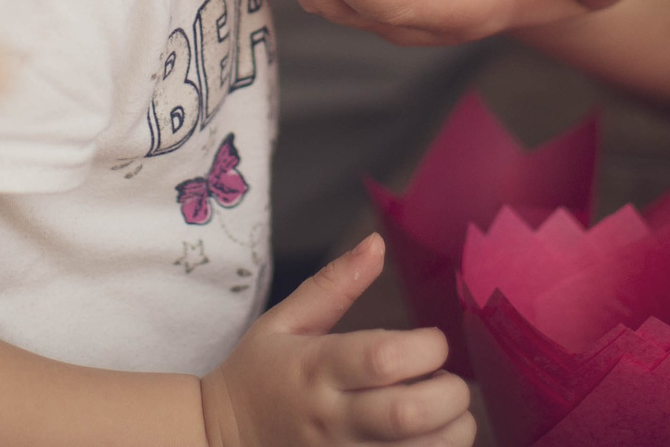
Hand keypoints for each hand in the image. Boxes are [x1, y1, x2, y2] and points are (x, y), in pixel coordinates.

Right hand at [199, 235, 470, 446]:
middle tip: (448, 383)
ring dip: (451, 433)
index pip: (384, 359)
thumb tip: (376, 243)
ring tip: (444, 415)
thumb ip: (334, 284)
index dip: (427, 349)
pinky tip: (426, 440)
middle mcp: (333, 418)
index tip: (432, 343)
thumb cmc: (259, 375)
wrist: (218, 439)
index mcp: (317, 368)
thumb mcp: (283, 321)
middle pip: (409, 414)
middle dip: (451, 395)